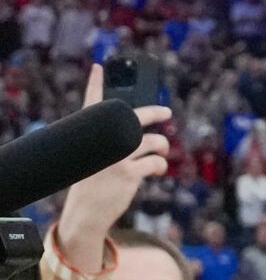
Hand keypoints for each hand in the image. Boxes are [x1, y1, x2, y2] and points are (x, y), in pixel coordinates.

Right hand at [55, 64, 171, 273]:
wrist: (85, 212)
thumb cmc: (94, 183)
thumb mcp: (97, 159)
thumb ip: (113, 144)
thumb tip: (144, 134)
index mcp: (91, 138)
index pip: (92, 105)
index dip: (96, 85)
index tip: (99, 67)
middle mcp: (103, 144)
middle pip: (134, 118)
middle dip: (154, 113)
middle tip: (166, 112)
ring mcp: (116, 158)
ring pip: (153, 141)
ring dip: (162, 146)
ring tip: (162, 150)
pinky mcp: (128, 173)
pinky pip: (155, 162)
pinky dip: (160, 166)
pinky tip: (157, 170)